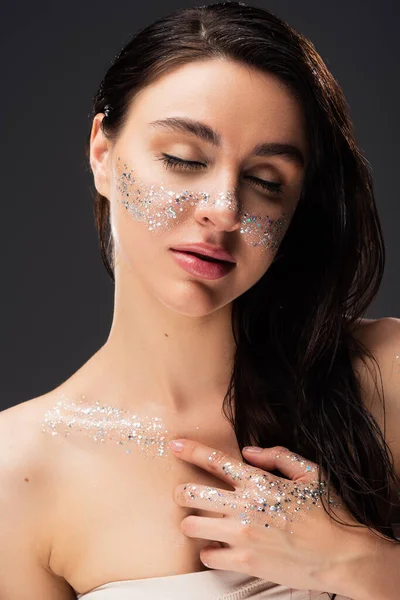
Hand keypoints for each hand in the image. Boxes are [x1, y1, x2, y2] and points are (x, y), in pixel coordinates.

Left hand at [169, 439, 372, 595]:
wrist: (345, 556)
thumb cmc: (329, 513)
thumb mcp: (310, 473)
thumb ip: (277, 456)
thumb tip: (249, 451)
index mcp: (260, 482)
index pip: (215, 460)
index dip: (190, 449)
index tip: (175, 445)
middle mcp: (245, 507)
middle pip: (191, 494)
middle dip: (182, 492)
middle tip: (184, 494)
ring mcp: (242, 536)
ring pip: (192, 526)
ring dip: (192, 522)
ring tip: (201, 522)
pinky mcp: (245, 563)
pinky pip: (208, 556)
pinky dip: (209, 551)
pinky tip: (219, 546)